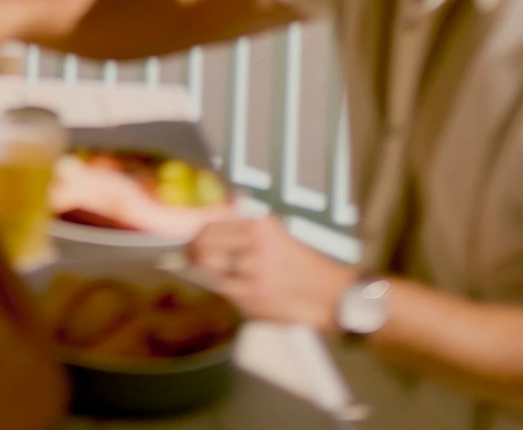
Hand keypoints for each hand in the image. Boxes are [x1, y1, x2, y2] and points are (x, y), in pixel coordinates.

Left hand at [190, 214, 354, 331]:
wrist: (334, 297)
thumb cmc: (304, 268)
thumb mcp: (278, 238)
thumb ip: (245, 234)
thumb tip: (207, 233)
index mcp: (261, 224)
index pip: (211, 226)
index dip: (195, 235)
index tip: (188, 241)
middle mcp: (255, 244)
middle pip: (204, 247)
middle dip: (194, 255)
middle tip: (191, 260)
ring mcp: (253, 272)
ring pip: (211, 272)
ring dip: (213, 277)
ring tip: (225, 277)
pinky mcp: (254, 298)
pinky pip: (227, 294)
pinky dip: (230, 294)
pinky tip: (245, 292)